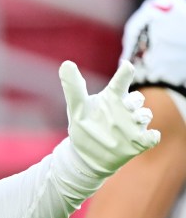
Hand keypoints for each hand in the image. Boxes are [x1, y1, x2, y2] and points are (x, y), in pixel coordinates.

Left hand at [60, 60, 160, 176]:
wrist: (87, 154)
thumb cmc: (84, 125)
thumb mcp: (77, 107)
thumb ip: (73, 87)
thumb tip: (66, 63)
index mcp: (112, 98)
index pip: (119, 83)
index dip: (124, 74)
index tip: (127, 66)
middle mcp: (125, 109)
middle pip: (136, 99)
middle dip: (135, 100)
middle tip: (127, 104)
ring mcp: (133, 124)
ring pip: (145, 115)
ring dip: (142, 116)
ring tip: (135, 118)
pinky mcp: (139, 141)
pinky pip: (152, 137)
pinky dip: (152, 136)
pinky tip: (149, 136)